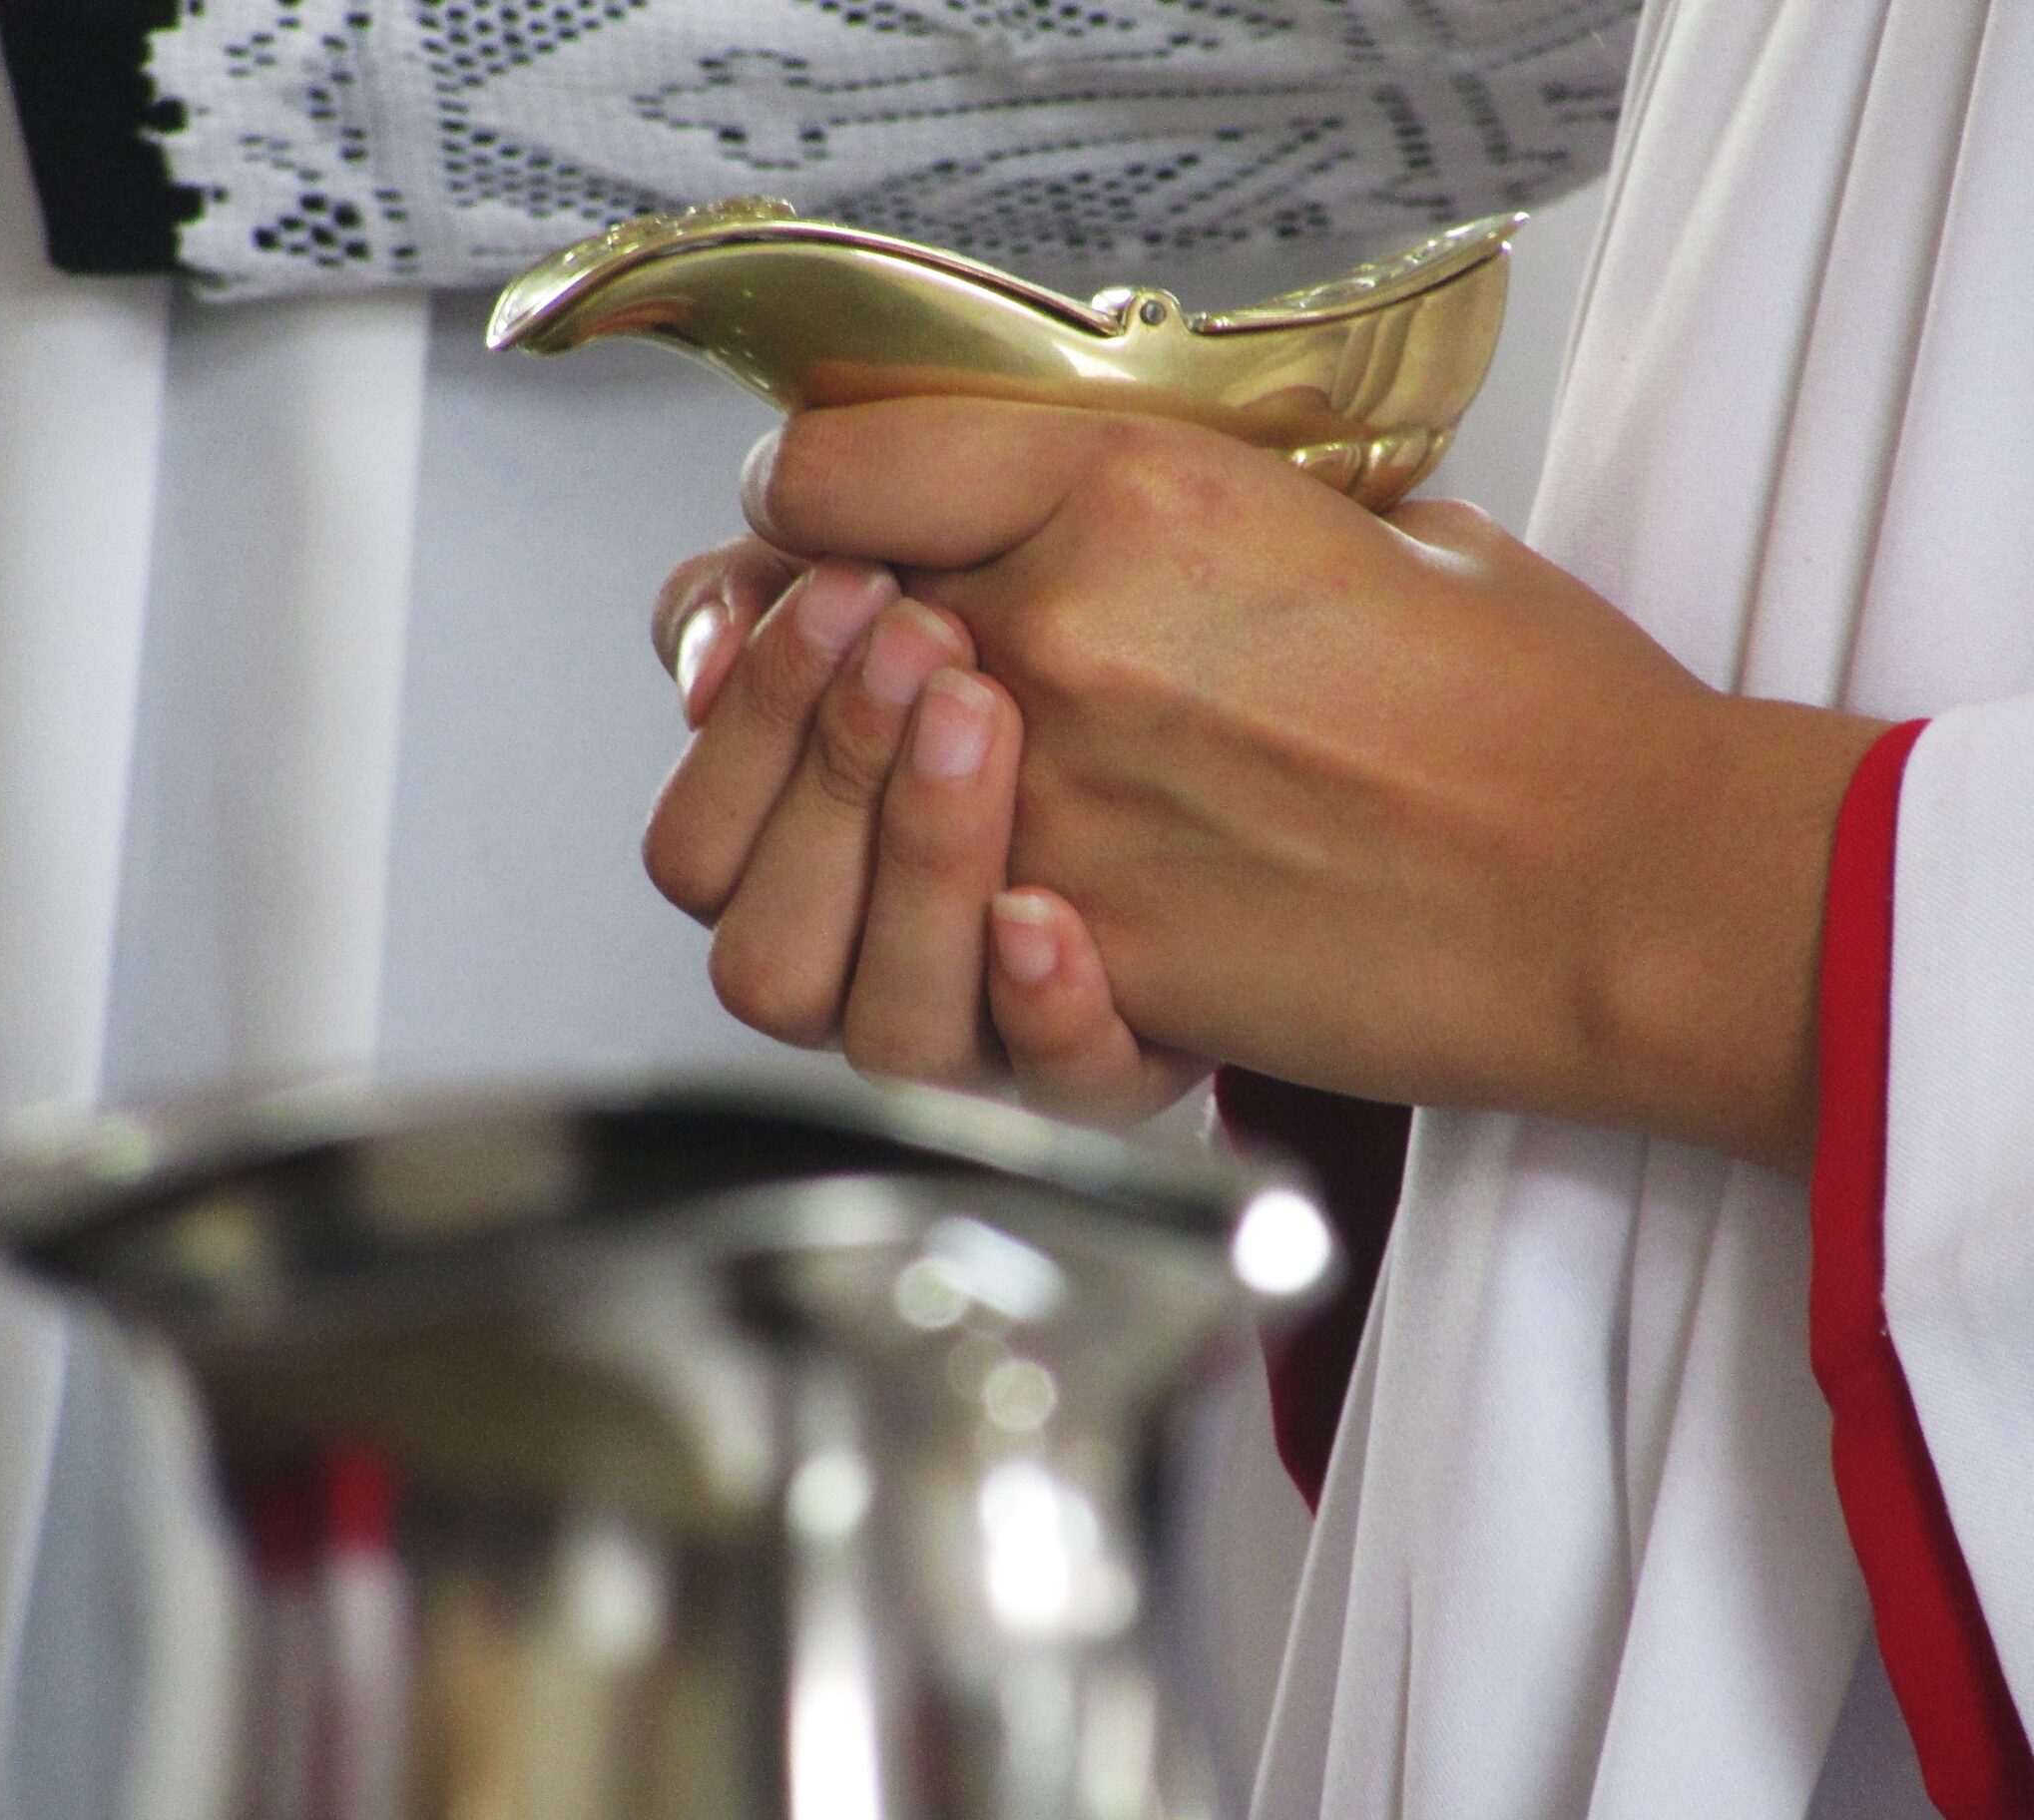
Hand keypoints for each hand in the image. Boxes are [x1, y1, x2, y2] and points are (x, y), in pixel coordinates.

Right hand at [641, 537, 1205, 1125]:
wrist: (1332, 710)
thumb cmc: (1149, 621)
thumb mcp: (1007, 522)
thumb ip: (829, 540)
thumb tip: (707, 635)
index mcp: (809, 858)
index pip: (701, 846)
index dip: (754, 720)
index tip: (850, 584)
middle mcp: (877, 958)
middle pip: (764, 955)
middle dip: (831, 779)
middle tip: (927, 636)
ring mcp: (991, 1024)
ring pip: (887, 1029)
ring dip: (922, 863)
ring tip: (988, 717)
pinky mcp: (1108, 1063)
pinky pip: (1057, 1084)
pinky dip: (1043, 1004)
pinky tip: (1050, 908)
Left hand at [745, 401, 1888, 1171]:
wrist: (1629, 882)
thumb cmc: (1542, 713)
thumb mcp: (1371, 528)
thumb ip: (1203, 519)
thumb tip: (1114, 529)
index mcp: (1127, 493)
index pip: (831, 464)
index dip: (807, 507)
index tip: (837, 545)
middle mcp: (1057, 642)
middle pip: (783, 638)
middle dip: (779, 657)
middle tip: (843, 677)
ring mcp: (1053, 815)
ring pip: (789, 842)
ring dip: (809, 825)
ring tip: (906, 816)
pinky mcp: (1091, 965)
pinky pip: (917, 980)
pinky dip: (939, 957)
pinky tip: (1012, 925)